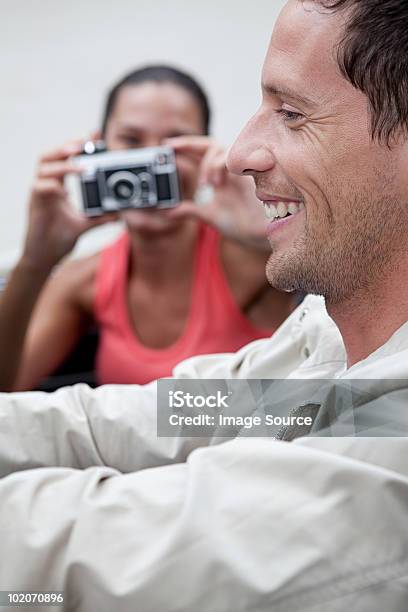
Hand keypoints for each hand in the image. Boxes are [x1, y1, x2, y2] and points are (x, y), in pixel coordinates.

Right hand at [22, 141, 117, 270]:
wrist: (44, 257)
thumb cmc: (58, 239)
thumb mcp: (85, 226)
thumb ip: (100, 217)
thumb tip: (119, 214)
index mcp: (57, 186)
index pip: (64, 159)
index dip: (76, 146)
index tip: (93, 137)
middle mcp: (46, 185)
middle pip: (49, 155)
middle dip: (66, 146)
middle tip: (84, 143)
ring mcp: (39, 193)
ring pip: (44, 166)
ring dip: (62, 162)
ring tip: (80, 163)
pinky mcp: (34, 204)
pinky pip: (40, 187)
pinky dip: (53, 184)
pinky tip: (65, 189)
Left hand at [166, 136, 268, 248]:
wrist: (260, 236)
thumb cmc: (241, 225)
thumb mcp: (209, 216)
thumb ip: (190, 211)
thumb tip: (168, 212)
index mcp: (220, 177)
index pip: (202, 153)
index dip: (185, 146)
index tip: (166, 146)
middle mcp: (229, 170)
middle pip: (210, 144)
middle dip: (189, 143)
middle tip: (171, 148)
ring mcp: (239, 170)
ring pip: (220, 148)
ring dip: (208, 163)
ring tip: (206, 184)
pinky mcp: (249, 173)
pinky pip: (231, 158)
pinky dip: (219, 166)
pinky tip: (217, 183)